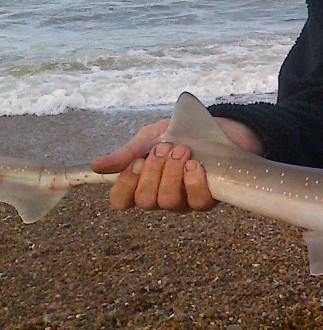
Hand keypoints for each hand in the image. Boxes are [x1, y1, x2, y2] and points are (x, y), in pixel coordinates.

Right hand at [91, 117, 262, 212]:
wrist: (220, 127)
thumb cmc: (182, 134)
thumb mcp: (151, 138)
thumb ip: (127, 153)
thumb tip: (96, 165)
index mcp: (143, 183)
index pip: (121, 201)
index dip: (124, 185)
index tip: (136, 161)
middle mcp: (161, 196)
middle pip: (145, 201)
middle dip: (153, 172)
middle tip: (164, 148)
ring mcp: (184, 201)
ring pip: (168, 202)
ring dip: (172, 174)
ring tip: (182, 151)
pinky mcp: (208, 199)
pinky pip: (197, 202)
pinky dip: (193, 182)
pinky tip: (195, 165)